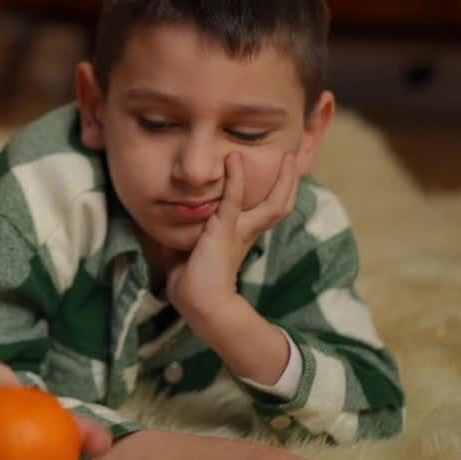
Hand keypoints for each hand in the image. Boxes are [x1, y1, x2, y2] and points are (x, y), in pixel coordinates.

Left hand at [167, 152, 298, 317]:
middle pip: (280, 206)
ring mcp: (239, 231)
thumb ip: (184, 237)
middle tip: (294, 161)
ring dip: (283, 180)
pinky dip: (234, 179)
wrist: (199, 303)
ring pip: (273, 204)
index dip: (275, 194)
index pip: (265, 211)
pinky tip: (234, 159)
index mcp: (241, 237)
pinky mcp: (224, 229)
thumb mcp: (188, 252)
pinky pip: (232, 199)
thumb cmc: (191, 283)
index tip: (280, 176)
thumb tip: (165, 228)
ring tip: (286, 156)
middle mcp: (247, 233)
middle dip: (290, 184)